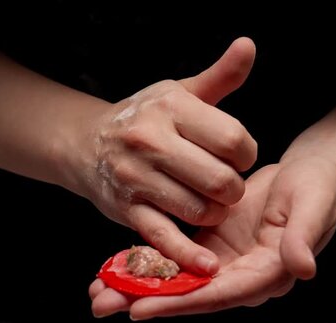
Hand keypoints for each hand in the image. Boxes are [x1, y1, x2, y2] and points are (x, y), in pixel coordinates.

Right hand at [68, 37, 256, 274]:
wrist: (86, 143)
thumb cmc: (144, 116)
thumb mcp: (179, 92)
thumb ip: (220, 77)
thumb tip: (249, 45)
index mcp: (170, 107)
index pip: (233, 139)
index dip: (246, 154)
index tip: (237, 156)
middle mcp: (151, 140)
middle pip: (220, 179)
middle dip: (233, 189)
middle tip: (226, 185)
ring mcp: (135, 177)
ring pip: (198, 209)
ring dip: (215, 213)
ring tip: (210, 203)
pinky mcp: (126, 208)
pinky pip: (163, 236)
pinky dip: (187, 254)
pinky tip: (207, 265)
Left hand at [90, 157, 335, 318]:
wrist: (310, 174)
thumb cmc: (318, 187)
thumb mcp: (314, 205)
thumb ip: (306, 236)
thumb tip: (302, 268)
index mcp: (266, 273)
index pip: (218, 295)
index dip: (179, 302)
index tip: (140, 307)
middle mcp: (240, 275)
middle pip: (188, 295)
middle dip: (144, 300)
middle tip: (101, 304)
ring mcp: (223, 262)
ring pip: (176, 280)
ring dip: (137, 286)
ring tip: (97, 292)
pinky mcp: (211, 245)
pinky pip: (175, 259)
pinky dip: (147, 263)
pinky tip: (116, 265)